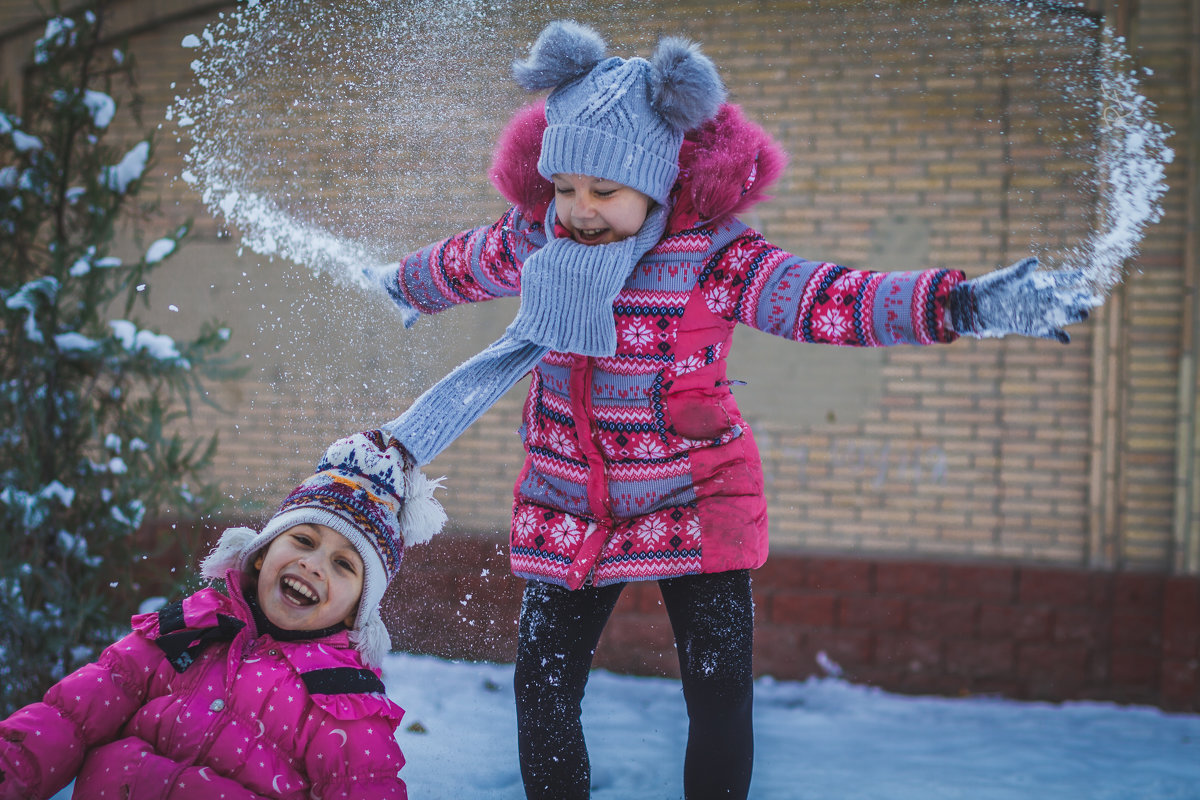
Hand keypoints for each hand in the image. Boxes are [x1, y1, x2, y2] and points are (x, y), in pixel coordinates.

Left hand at [948, 257, 1099, 342]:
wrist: (977, 306)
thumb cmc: (991, 287)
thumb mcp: (1006, 278)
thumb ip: (1021, 271)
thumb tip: (1034, 261)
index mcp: (1038, 283)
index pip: (1061, 278)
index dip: (1073, 277)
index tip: (1086, 274)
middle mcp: (1042, 298)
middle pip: (1067, 298)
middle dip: (1080, 298)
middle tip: (1094, 299)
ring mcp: (1038, 313)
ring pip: (1062, 314)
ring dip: (1073, 315)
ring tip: (1084, 313)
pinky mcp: (1031, 327)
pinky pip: (1048, 332)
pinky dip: (1057, 335)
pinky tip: (1066, 339)